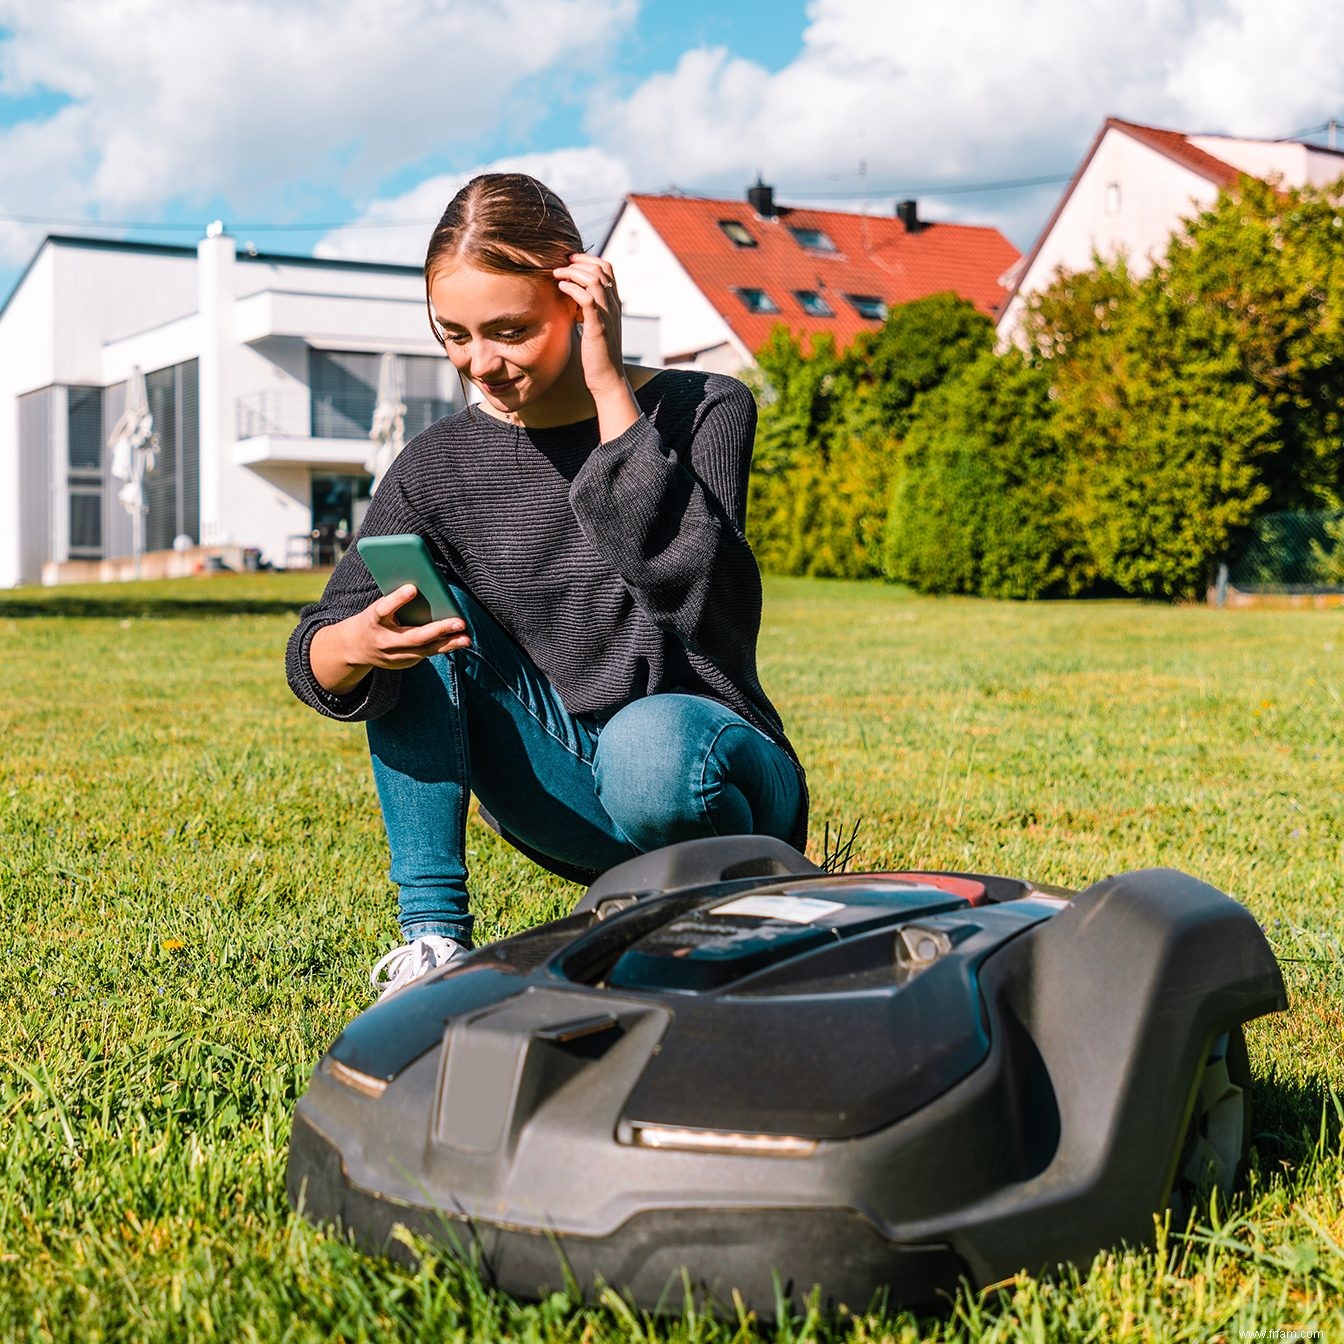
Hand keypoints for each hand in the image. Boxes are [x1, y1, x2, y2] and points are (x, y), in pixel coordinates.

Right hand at [310, 585, 470, 693]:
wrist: (356, 648)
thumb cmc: (374, 619)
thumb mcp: (378, 607)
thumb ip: (396, 600)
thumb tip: (422, 585)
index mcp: (374, 620)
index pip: (383, 609)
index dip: (397, 599)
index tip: (413, 588)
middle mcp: (384, 640)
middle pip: (413, 636)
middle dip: (438, 629)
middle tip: (459, 622)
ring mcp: (394, 656)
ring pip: (424, 650)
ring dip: (448, 643)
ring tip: (466, 637)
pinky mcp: (403, 663)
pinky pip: (426, 654)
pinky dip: (444, 646)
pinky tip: (459, 640)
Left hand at [553, 252, 624, 397]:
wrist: (607, 378)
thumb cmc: (597, 355)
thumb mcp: (593, 327)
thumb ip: (586, 311)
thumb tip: (571, 300)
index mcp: (613, 303)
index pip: (607, 269)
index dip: (588, 259)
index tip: (569, 261)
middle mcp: (613, 305)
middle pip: (601, 269)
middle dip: (578, 262)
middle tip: (560, 264)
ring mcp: (607, 315)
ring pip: (595, 279)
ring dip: (573, 272)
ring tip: (557, 274)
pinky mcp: (598, 326)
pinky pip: (588, 298)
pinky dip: (573, 289)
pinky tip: (561, 289)